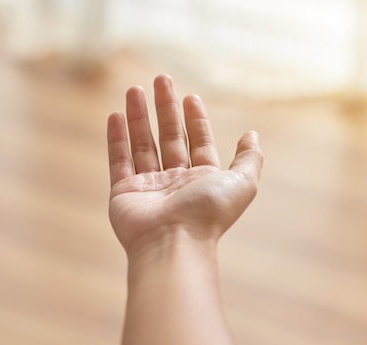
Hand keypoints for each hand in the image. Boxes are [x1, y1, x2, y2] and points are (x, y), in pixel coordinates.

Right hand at [107, 75, 262, 255]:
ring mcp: (148, 186)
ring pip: (142, 144)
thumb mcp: (242, 182)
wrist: (172, 242)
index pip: (198, 142)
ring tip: (134, 89)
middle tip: (160, 79)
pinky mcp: (123, 192)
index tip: (189, 96)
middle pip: (169, 137)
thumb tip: (251, 134)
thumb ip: (249, 158)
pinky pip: (119, 160)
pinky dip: (116, 139)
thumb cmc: (207, 213)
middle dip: (165, 108)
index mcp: (202, 180)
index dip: (195, 119)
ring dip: (139, 116)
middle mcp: (175, 182)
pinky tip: (116, 115)